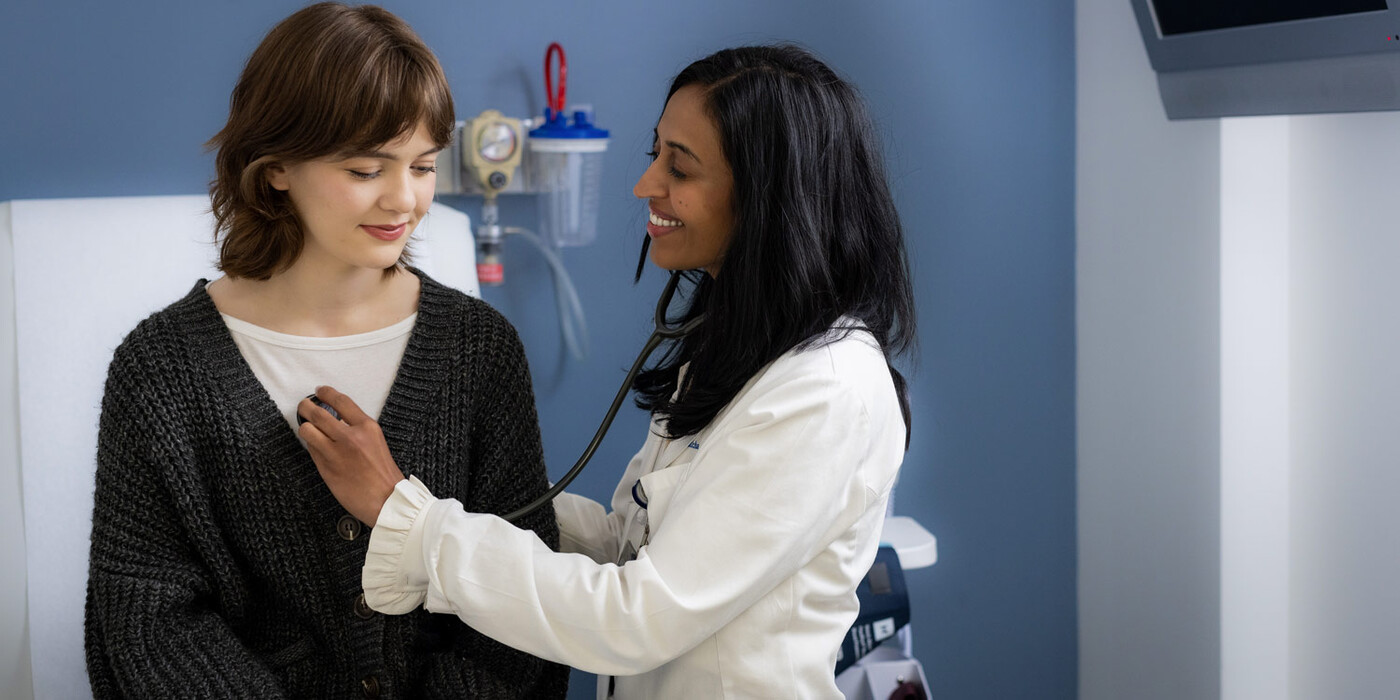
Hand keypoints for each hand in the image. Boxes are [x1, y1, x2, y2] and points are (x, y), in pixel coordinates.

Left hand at [298, 386, 404, 524]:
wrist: (387, 501)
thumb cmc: (384, 474)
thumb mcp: (376, 442)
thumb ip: (357, 429)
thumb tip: (336, 420)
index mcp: (367, 427)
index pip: (341, 401)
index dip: (326, 393)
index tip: (319, 391)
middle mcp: (350, 437)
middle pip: (318, 413)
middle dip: (306, 406)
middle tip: (304, 406)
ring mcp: (335, 452)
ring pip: (307, 430)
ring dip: (305, 427)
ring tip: (307, 427)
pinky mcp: (325, 468)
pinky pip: (311, 450)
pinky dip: (311, 446)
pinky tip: (316, 447)